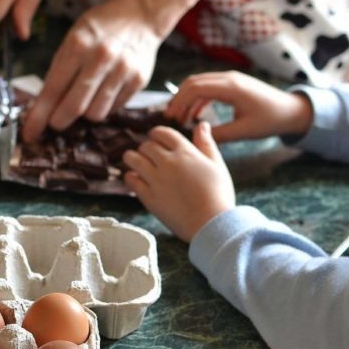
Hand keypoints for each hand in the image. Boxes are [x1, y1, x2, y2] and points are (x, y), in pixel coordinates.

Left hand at [22, 0, 161, 141]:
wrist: (139, 14)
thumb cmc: (99, 29)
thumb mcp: (72, 39)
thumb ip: (59, 71)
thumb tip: (42, 108)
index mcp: (78, 45)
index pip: (53, 90)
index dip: (39, 116)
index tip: (29, 134)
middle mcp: (101, 58)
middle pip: (74, 108)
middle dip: (59, 121)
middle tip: (56, 122)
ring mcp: (122, 70)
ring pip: (95, 114)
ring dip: (84, 114)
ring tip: (84, 99)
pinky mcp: (138, 81)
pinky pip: (113, 109)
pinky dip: (104, 107)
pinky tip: (103, 92)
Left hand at [124, 122, 234, 241]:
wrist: (211, 224)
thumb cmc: (218, 195)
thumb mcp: (216, 165)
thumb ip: (206, 143)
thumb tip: (202, 124)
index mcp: (185, 152)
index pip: (162, 133)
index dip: (157, 134)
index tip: (156, 138)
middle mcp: (168, 162)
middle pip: (146, 146)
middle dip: (146, 148)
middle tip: (148, 155)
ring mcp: (156, 179)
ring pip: (132, 159)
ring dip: (132, 158)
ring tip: (135, 163)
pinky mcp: (148, 196)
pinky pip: (130, 180)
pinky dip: (130, 177)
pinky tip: (136, 179)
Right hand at [165, 71, 313, 142]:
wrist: (292, 110)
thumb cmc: (270, 120)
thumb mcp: (244, 131)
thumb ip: (219, 134)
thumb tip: (196, 137)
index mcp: (232, 87)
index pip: (196, 88)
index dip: (179, 102)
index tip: (171, 118)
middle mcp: (229, 78)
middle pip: (193, 82)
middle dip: (178, 99)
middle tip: (170, 118)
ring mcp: (231, 79)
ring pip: (199, 83)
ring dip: (186, 98)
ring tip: (180, 118)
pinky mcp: (232, 84)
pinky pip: (208, 87)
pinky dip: (197, 99)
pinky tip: (194, 115)